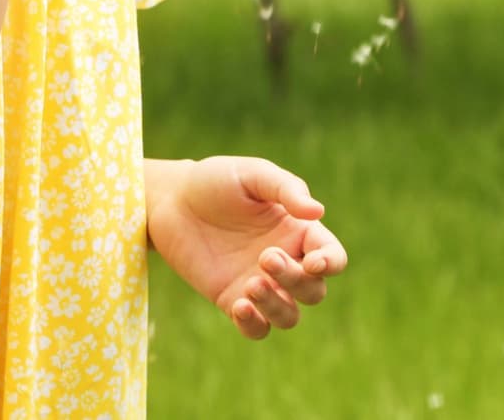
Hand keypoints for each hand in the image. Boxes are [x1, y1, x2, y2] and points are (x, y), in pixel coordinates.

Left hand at [146, 156, 348, 340]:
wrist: (172, 200)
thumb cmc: (217, 180)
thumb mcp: (253, 175)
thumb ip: (286, 190)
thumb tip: (318, 211)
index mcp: (299, 231)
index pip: (332, 256)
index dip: (330, 263)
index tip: (312, 261)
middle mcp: (286, 262)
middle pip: (313, 291)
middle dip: (295, 280)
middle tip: (265, 257)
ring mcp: (260, 285)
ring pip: (289, 316)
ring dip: (277, 307)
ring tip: (251, 284)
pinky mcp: (233, 300)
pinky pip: (257, 329)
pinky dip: (254, 325)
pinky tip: (240, 307)